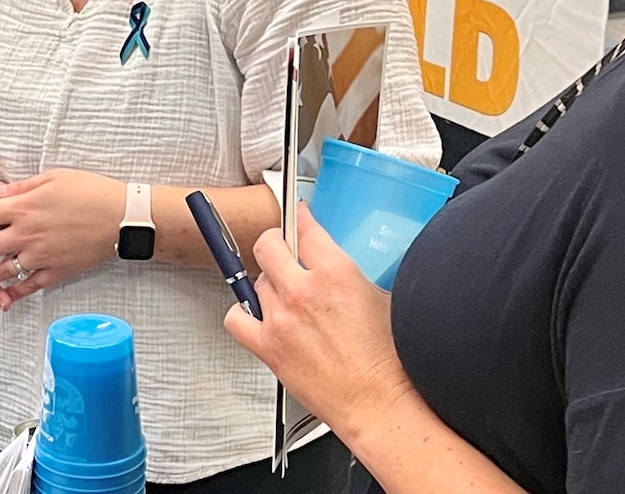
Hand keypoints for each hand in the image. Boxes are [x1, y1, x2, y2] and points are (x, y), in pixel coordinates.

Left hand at [0, 169, 124, 305]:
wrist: (122, 217)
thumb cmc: (89, 190)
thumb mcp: (52, 178)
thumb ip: (20, 188)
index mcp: (22, 207)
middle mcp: (25, 234)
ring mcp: (39, 256)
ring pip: (0, 272)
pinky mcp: (55, 272)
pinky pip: (26, 287)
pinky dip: (11, 292)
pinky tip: (1, 296)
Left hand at [223, 204, 414, 434]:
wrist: (380, 405)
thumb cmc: (389, 364)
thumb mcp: (382, 299)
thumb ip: (351, 274)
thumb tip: (335, 263)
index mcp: (336, 274)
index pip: (304, 228)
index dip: (300, 220)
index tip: (298, 218)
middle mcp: (303, 291)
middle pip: (268, 244)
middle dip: (276, 243)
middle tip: (283, 249)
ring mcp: (281, 318)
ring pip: (257, 281)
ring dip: (269, 283)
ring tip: (286, 296)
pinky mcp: (268, 346)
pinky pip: (236, 317)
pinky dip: (243, 313)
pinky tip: (258, 316)